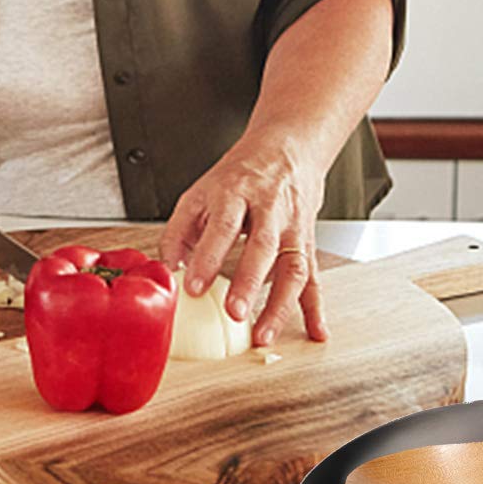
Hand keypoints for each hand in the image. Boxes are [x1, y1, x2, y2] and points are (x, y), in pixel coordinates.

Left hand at [157, 131, 328, 344]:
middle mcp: (268, 208)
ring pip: (292, 266)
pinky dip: (316, 307)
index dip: (208, 257)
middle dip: (249, 282)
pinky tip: (316, 331)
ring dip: (280, 304)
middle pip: (261, 245)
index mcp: (236, 192)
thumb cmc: (240, 176)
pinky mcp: (308, 242)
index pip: (222, 225)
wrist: (286, 149)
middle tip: (235, 313)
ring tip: (263, 335)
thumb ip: (179, 230)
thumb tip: (166, 270)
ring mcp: (292, 227)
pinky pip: (314, 276)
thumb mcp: (202, 192)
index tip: (193, 287)